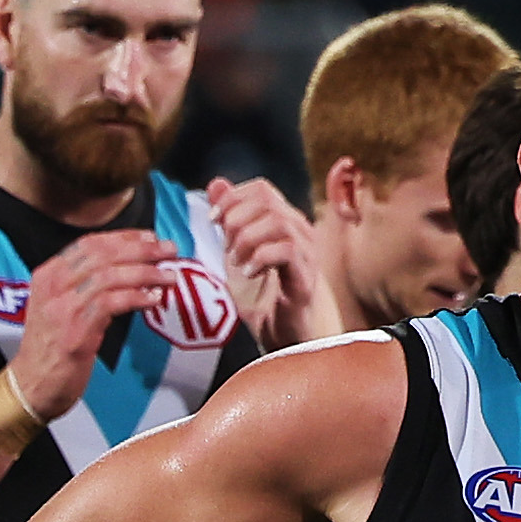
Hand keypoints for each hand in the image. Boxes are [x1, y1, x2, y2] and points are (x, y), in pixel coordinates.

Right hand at [4, 228, 179, 420]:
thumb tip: (128, 270)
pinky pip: (111, 303)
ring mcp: (63, 307)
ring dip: (145, 273)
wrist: (30, 386)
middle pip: (103, 254)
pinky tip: (153, 298)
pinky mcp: (76, 331)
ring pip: (110, 276)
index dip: (124, 237)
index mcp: (48, 275)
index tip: (149, 237)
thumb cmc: (51, 350)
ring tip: (168, 275)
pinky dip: (136, 297)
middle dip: (141, 249)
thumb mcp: (62, 307)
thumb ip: (86, 286)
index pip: (89, 243)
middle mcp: (53, 285)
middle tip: (168, 249)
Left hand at [206, 176, 324, 346]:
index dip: (232, 198)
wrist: (280, 338)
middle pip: (268, 201)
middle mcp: (301, 231)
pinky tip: (250, 274)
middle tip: (227, 248)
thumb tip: (216, 183)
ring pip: (278, 222)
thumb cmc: (263, 298)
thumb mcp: (235, 252)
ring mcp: (308, 253)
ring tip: (237, 263)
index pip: (262, 188)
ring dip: (248, 240)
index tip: (213, 222)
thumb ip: (228, 218)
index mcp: (285, 222)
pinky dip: (261, 258)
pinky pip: (287, 250)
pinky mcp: (307, 277)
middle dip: (236, 221)